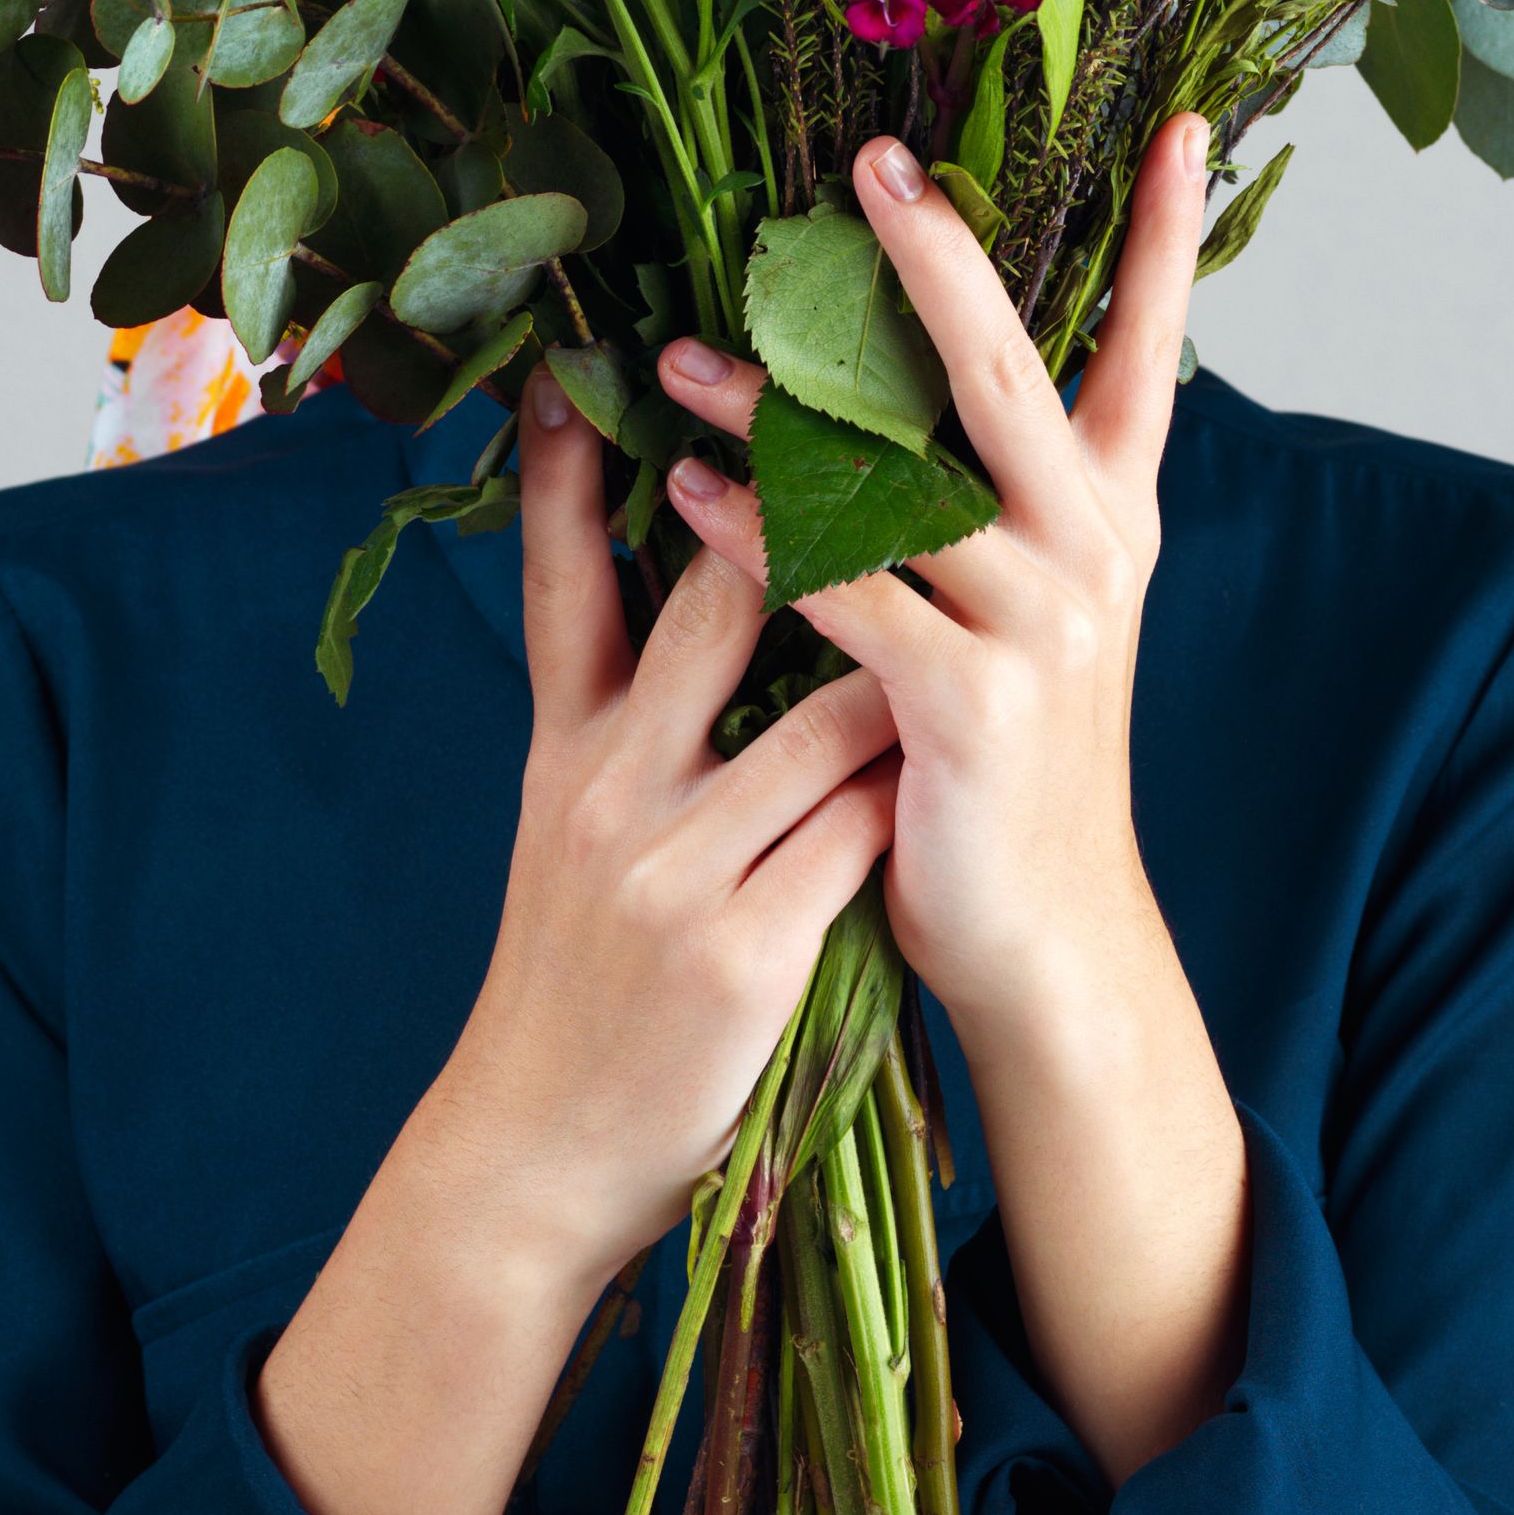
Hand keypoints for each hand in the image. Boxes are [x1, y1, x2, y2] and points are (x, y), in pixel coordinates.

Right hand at [260, 375, 898, 1514]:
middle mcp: (608, 786)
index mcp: (565, 748)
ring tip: (977, 561)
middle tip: (865, 394)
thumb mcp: (571, 832)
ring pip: (818, 705)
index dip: (564, 471)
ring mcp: (672, 863)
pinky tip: (962, 752)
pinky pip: (857, 828)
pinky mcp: (741, 944)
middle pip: (706, 599)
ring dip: (902, 640)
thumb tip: (699, 595)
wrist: (535, 1156)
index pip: (562, 580)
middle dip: (789, 494)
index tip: (577, 358)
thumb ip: (627, 719)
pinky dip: (911, 783)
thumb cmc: (581, 981)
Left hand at [653, 116, 1206, 1052]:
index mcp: (1114, 516)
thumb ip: (991, 498)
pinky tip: (686, 495)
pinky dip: (758, 538)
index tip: (1182, 122)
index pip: (1153, 351)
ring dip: (774, 412)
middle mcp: (1093, 553)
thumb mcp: (1027, 610)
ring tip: (678, 359)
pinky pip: (846, 592)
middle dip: (940, 257)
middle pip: (1008, 370)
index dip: (1169, 240)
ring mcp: (1041, 626)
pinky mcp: (971, 702)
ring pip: (893, 479)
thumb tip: (919, 370)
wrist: (1035, 931)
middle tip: (869, 166)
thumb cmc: (1001, 759)